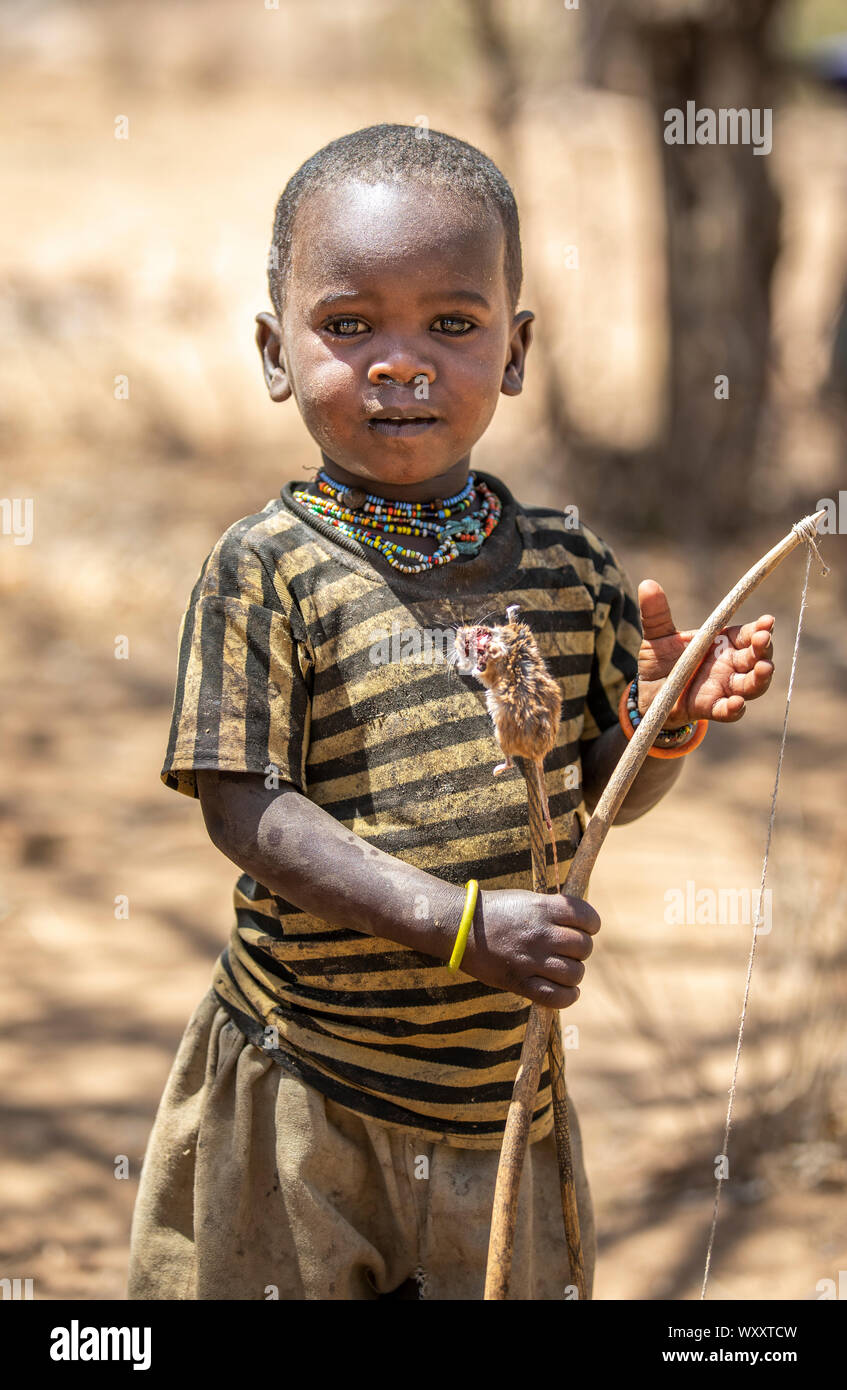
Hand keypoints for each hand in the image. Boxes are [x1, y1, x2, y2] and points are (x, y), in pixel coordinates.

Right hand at [460, 888, 599, 1006]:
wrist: (458, 926)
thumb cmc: (494, 911)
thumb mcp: (526, 900)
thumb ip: (553, 911)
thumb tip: (580, 925)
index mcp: (542, 908)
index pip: (587, 917)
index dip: (591, 925)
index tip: (586, 929)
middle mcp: (540, 933)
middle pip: (584, 947)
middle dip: (580, 951)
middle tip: (568, 951)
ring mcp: (530, 958)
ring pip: (574, 973)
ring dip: (574, 974)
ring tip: (563, 971)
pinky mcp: (519, 981)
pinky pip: (557, 997)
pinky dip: (568, 996)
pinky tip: (566, 991)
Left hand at [636, 580, 774, 727]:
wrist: (648, 695)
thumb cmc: (660, 662)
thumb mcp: (657, 636)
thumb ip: (656, 614)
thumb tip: (647, 584)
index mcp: (722, 644)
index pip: (748, 634)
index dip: (761, 628)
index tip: (767, 621)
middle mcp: (729, 666)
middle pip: (756, 657)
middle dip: (764, 648)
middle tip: (764, 639)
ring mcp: (722, 688)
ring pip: (751, 685)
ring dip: (760, 678)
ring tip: (764, 668)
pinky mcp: (709, 708)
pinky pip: (727, 711)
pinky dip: (735, 709)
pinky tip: (737, 703)